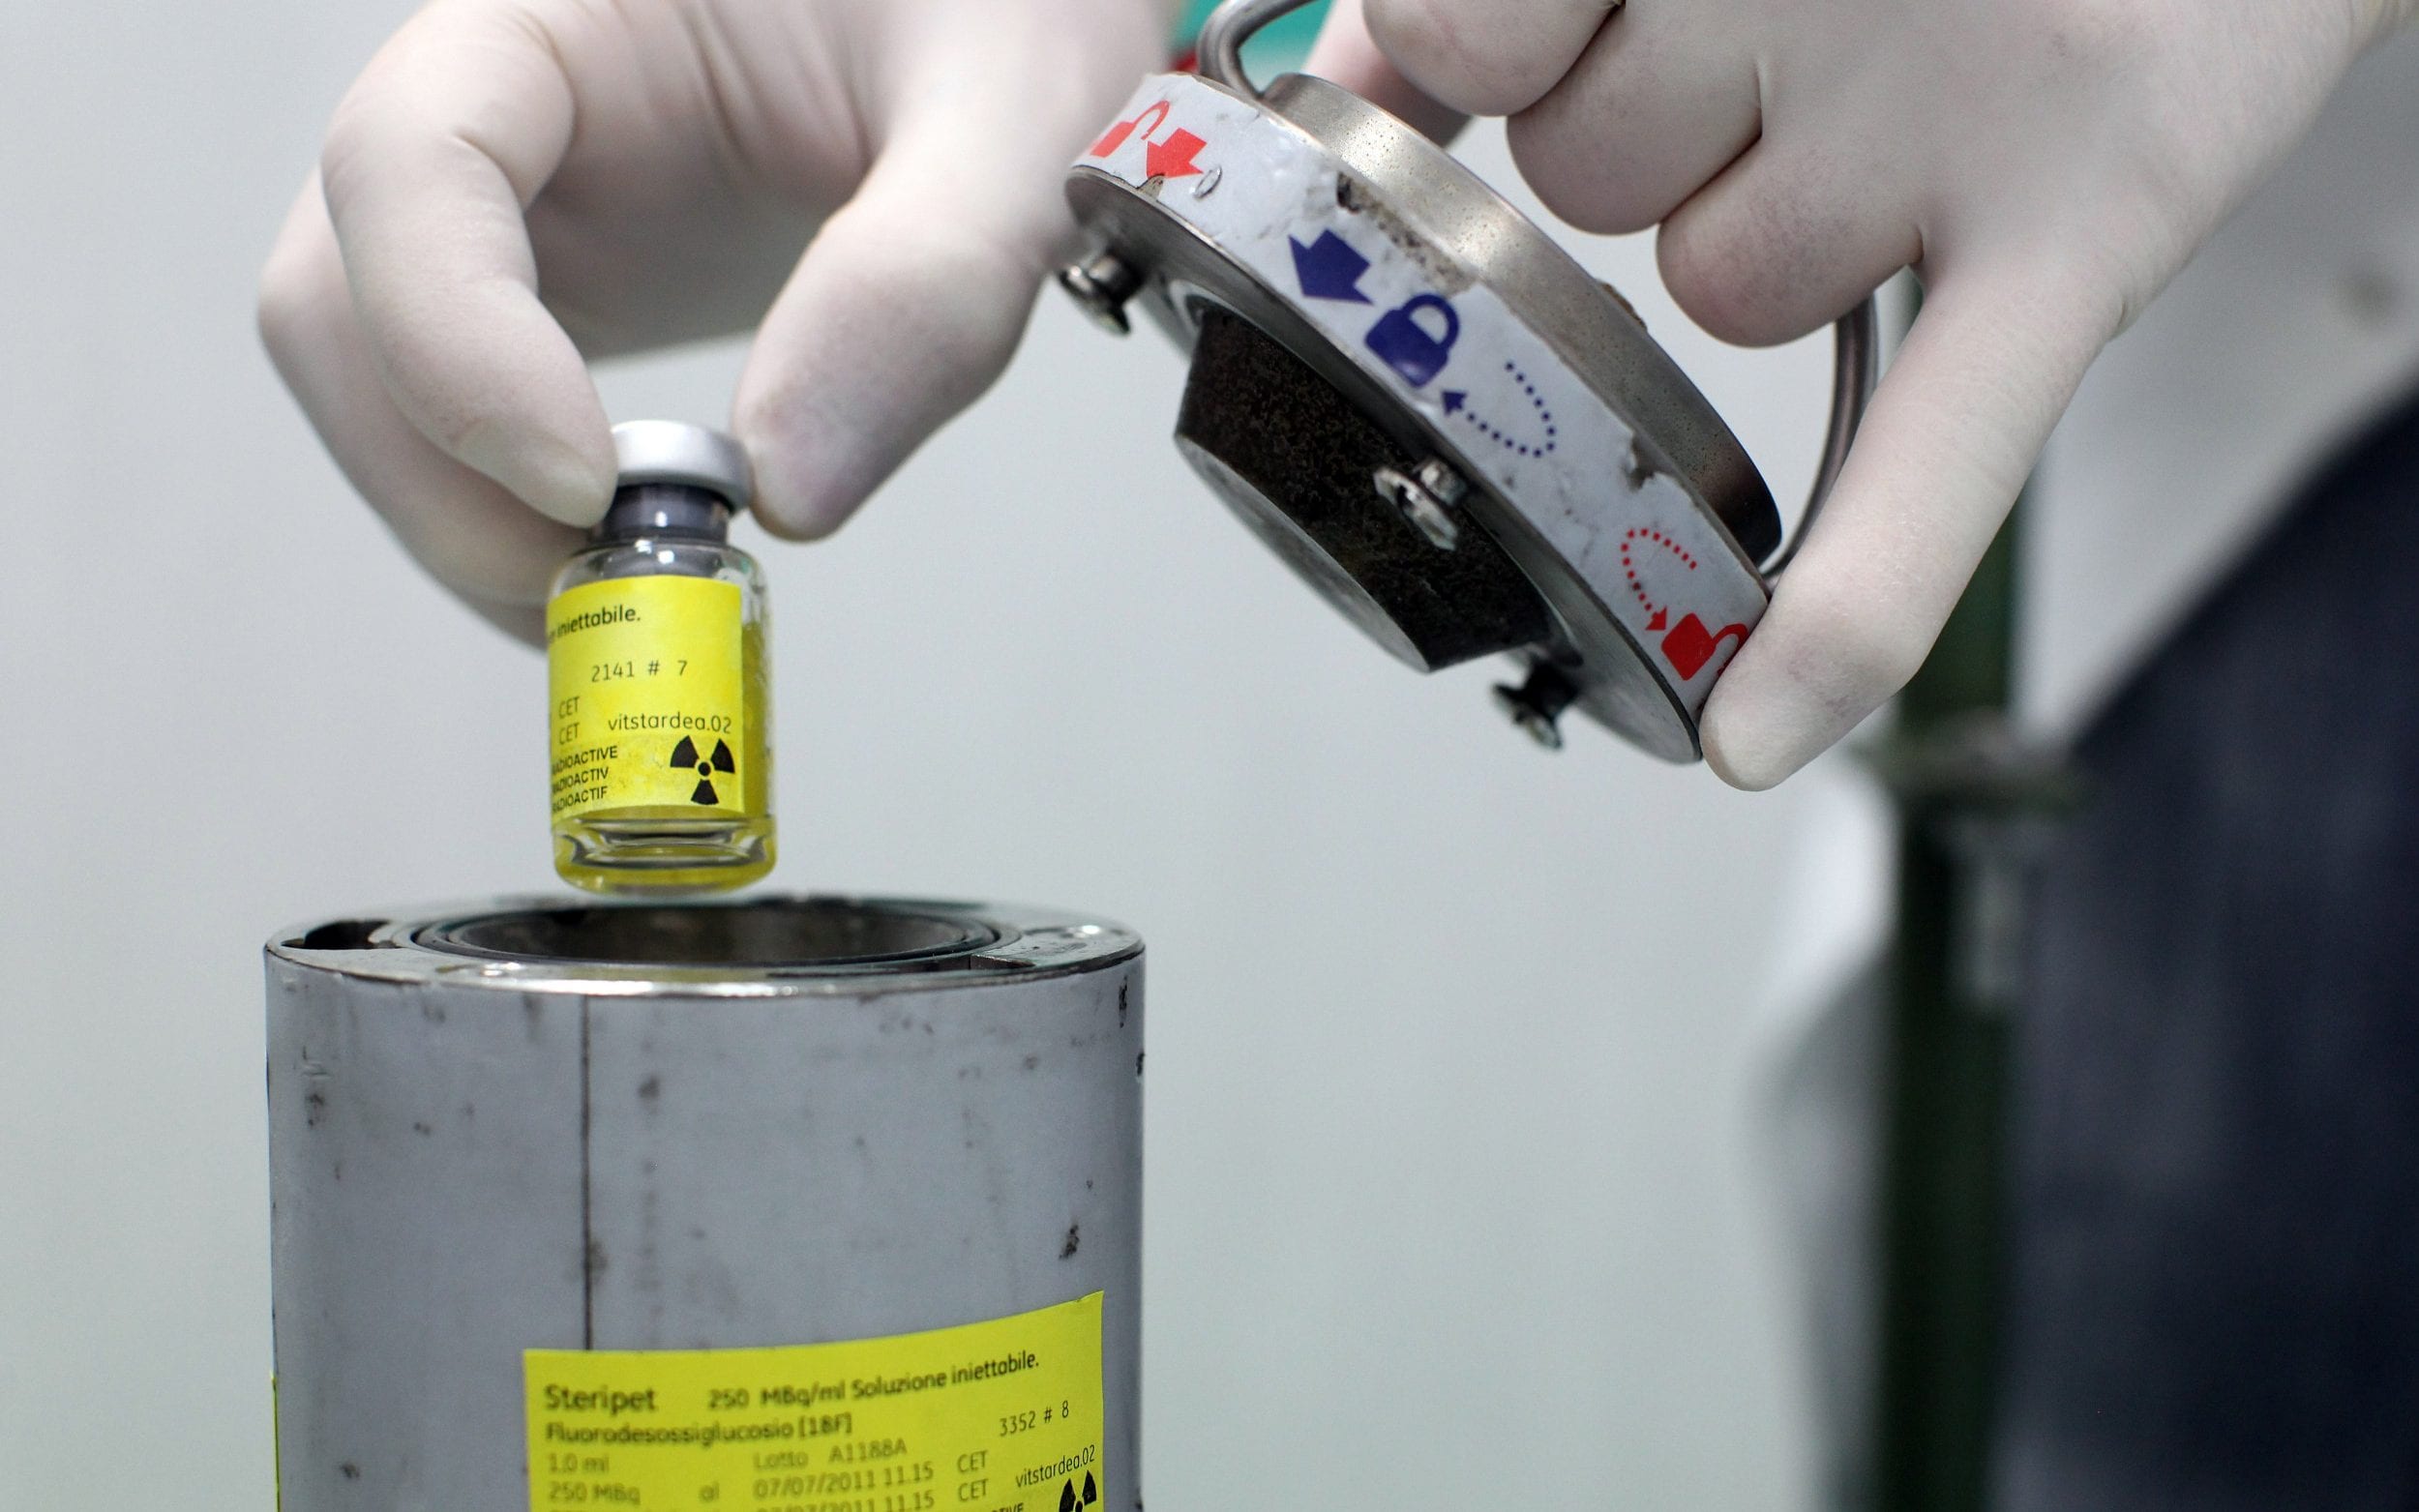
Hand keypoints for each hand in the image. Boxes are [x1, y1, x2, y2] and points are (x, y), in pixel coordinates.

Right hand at [261, 0, 1169, 639]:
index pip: (408, 160)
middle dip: (444, 473)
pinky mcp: (564, 299)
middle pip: (345, 298)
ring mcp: (522, 213)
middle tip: (606, 595)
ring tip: (640, 609)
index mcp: (563, 9)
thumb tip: (789, 494)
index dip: (456, 342)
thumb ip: (927, 280)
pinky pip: (470, 428)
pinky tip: (638, 585)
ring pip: (382, 384)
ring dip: (470, 526)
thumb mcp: (1013, 113)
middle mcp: (506, 109)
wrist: (1001, 44)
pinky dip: (521, 531)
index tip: (589, 484)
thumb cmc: (999, 20)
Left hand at [1320, 0, 2414, 784]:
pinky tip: (1756, 727)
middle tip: (1791, 24)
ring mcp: (1946, 118)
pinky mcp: (2089, 221)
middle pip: (1583, 176)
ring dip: (1757, 226)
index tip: (1507, 44)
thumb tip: (1384, 78)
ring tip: (1909, 79)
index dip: (1471, 55)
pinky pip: (1935, 456)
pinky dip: (1851, 607)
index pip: (1461, 33)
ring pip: (1708, 285)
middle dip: (1641, 131)